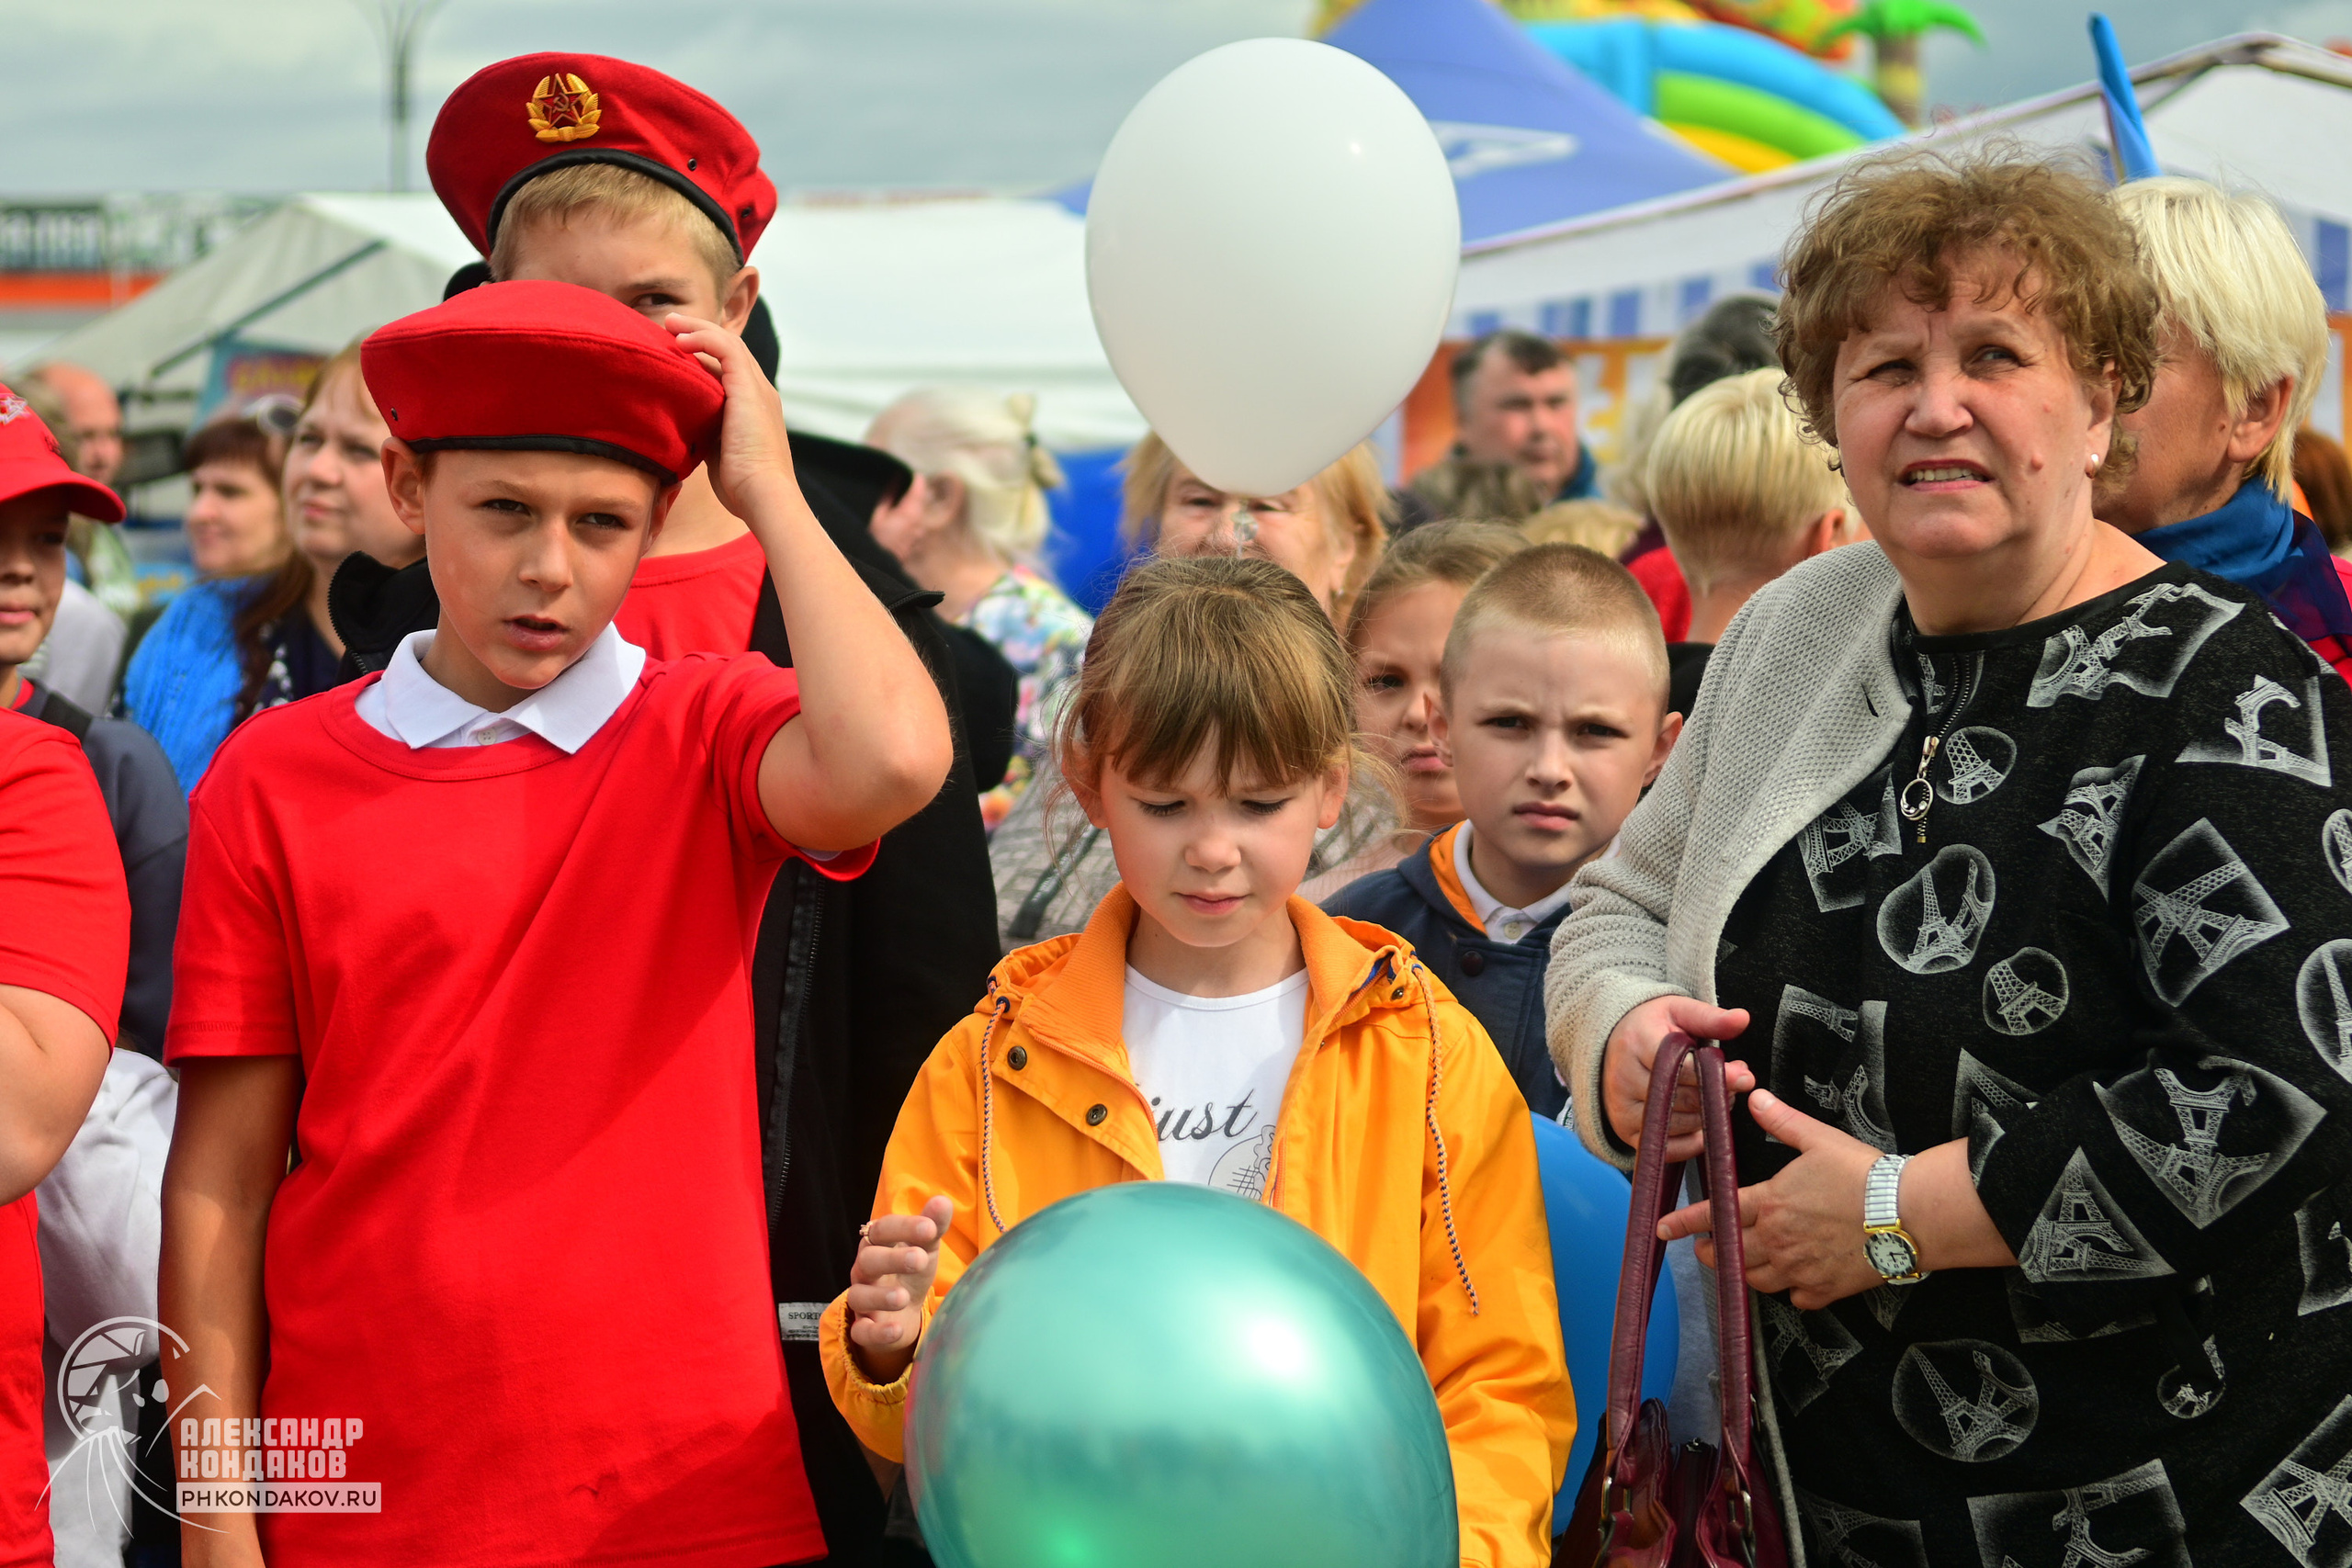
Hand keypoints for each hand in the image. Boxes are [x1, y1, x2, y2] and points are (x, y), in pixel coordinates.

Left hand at [662, 312, 798, 522]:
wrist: (763, 496)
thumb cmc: (741, 488)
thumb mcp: (718, 452)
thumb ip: (705, 433)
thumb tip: (679, 428)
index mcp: (754, 407)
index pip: (730, 368)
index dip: (704, 354)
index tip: (675, 351)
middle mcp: (760, 392)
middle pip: (730, 348)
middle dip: (698, 333)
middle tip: (669, 326)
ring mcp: (758, 388)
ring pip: (729, 342)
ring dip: (697, 328)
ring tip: (670, 325)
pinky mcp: (750, 389)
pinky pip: (727, 348)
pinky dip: (703, 339)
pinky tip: (680, 341)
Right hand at [845, 1195, 953, 1383]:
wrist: (902, 1315)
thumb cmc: (911, 1273)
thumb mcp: (925, 1248)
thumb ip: (933, 1227)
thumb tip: (943, 1201)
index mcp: (878, 1245)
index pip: (883, 1229)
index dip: (904, 1227)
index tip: (929, 1228)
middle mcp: (864, 1270)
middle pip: (868, 1260)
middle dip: (892, 1259)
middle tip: (919, 1259)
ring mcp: (861, 1300)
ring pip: (859, 1295)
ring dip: (881, 1296)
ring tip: (903, 1297)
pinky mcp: (863, 1329)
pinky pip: (861, 1331)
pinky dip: (877, 1332)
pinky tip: (895, 1329)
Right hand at [1601, 995, 1753, 1159]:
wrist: (1612, 1044)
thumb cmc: (1651, 1027)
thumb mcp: (1679, 1011)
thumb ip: (1711, 1017)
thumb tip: (1742, 1019)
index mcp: (1636, 1043)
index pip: (1680, 1066)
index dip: (1716, 1075)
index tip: (1745, 1078)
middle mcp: (1623, 1078)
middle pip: (1683, 1098)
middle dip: (1717, 1094)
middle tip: (1733, 1085)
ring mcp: (1622, 1108)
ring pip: (1679, 1124)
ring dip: (1706, 1116)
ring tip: (1714, 1097)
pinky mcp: (1625, 1131)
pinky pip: (1668, 1148)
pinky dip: (1692, 1141)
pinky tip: (1702, 1123)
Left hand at [1657, 1089, 1880, 1309]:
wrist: (1908, 1213)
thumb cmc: (1863, 1174)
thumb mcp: (1819, 1139)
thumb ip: (1782, 1121)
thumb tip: (1754, 1096)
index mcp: (1770, 1203)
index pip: (1717, 1213)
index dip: (1686, 1222)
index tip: (1663, 1229)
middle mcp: (1778, 1240)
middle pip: (1730, 1254)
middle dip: (1711, 1252)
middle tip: (1704, 1249)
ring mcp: (1800, 1268)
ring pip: (1758, 1279)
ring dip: (1744, 1272)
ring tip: (1740, 1265)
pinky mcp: (1826, 1289)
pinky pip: (1796, 1297)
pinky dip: (1790, 1292)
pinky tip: (1793, 1282)